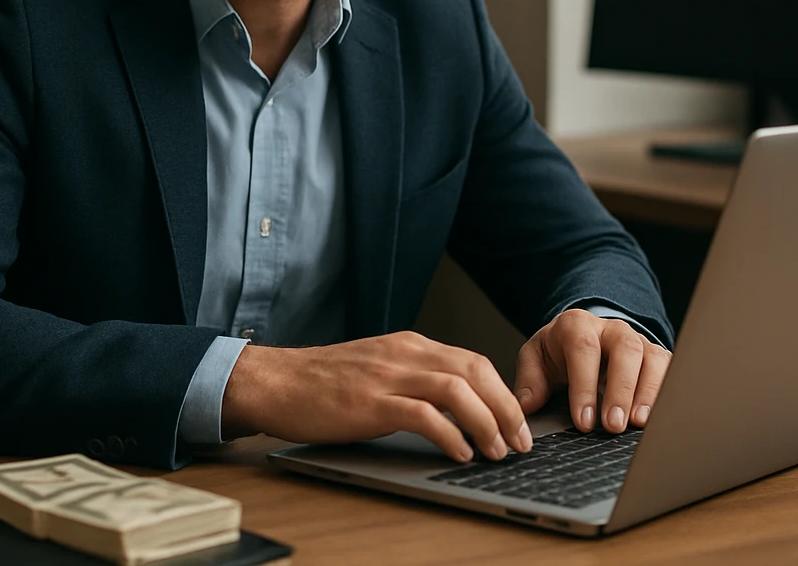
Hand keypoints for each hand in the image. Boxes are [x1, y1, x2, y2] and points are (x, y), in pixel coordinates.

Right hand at [220, 331, 533, 462]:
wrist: (275, 381)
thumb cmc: (322, 382)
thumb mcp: (377, 369)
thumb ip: (413, 378)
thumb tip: (455, 407)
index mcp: (409, 345)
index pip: (473, 361)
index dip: (503, 392)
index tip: (518, 422)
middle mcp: (405, 353)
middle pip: (475, 370)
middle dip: (507, 408)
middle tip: (521, 441)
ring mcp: (388, 375)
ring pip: (457, 389)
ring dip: (487, 422)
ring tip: (498, 450)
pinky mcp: (371, 402)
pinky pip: (424, 415)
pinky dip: (451, 434)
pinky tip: (461, 452)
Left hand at [513, 309, 669, 432]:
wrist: (581, 337)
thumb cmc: (558, 352)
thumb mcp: (536, 359)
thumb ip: (529, 380)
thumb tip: (527, 404)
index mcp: (576, 325)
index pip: (583, 348)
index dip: (584, 385)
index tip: (584, 420)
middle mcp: (611, 329)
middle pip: (624, 349)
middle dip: (620, 389)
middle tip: (613, 425)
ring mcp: (637, 341)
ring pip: (651, 358)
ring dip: (647, 392)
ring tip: (638, 423)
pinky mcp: (655, 356)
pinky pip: (669, 369)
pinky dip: (666, 393)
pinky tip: (658, 418)